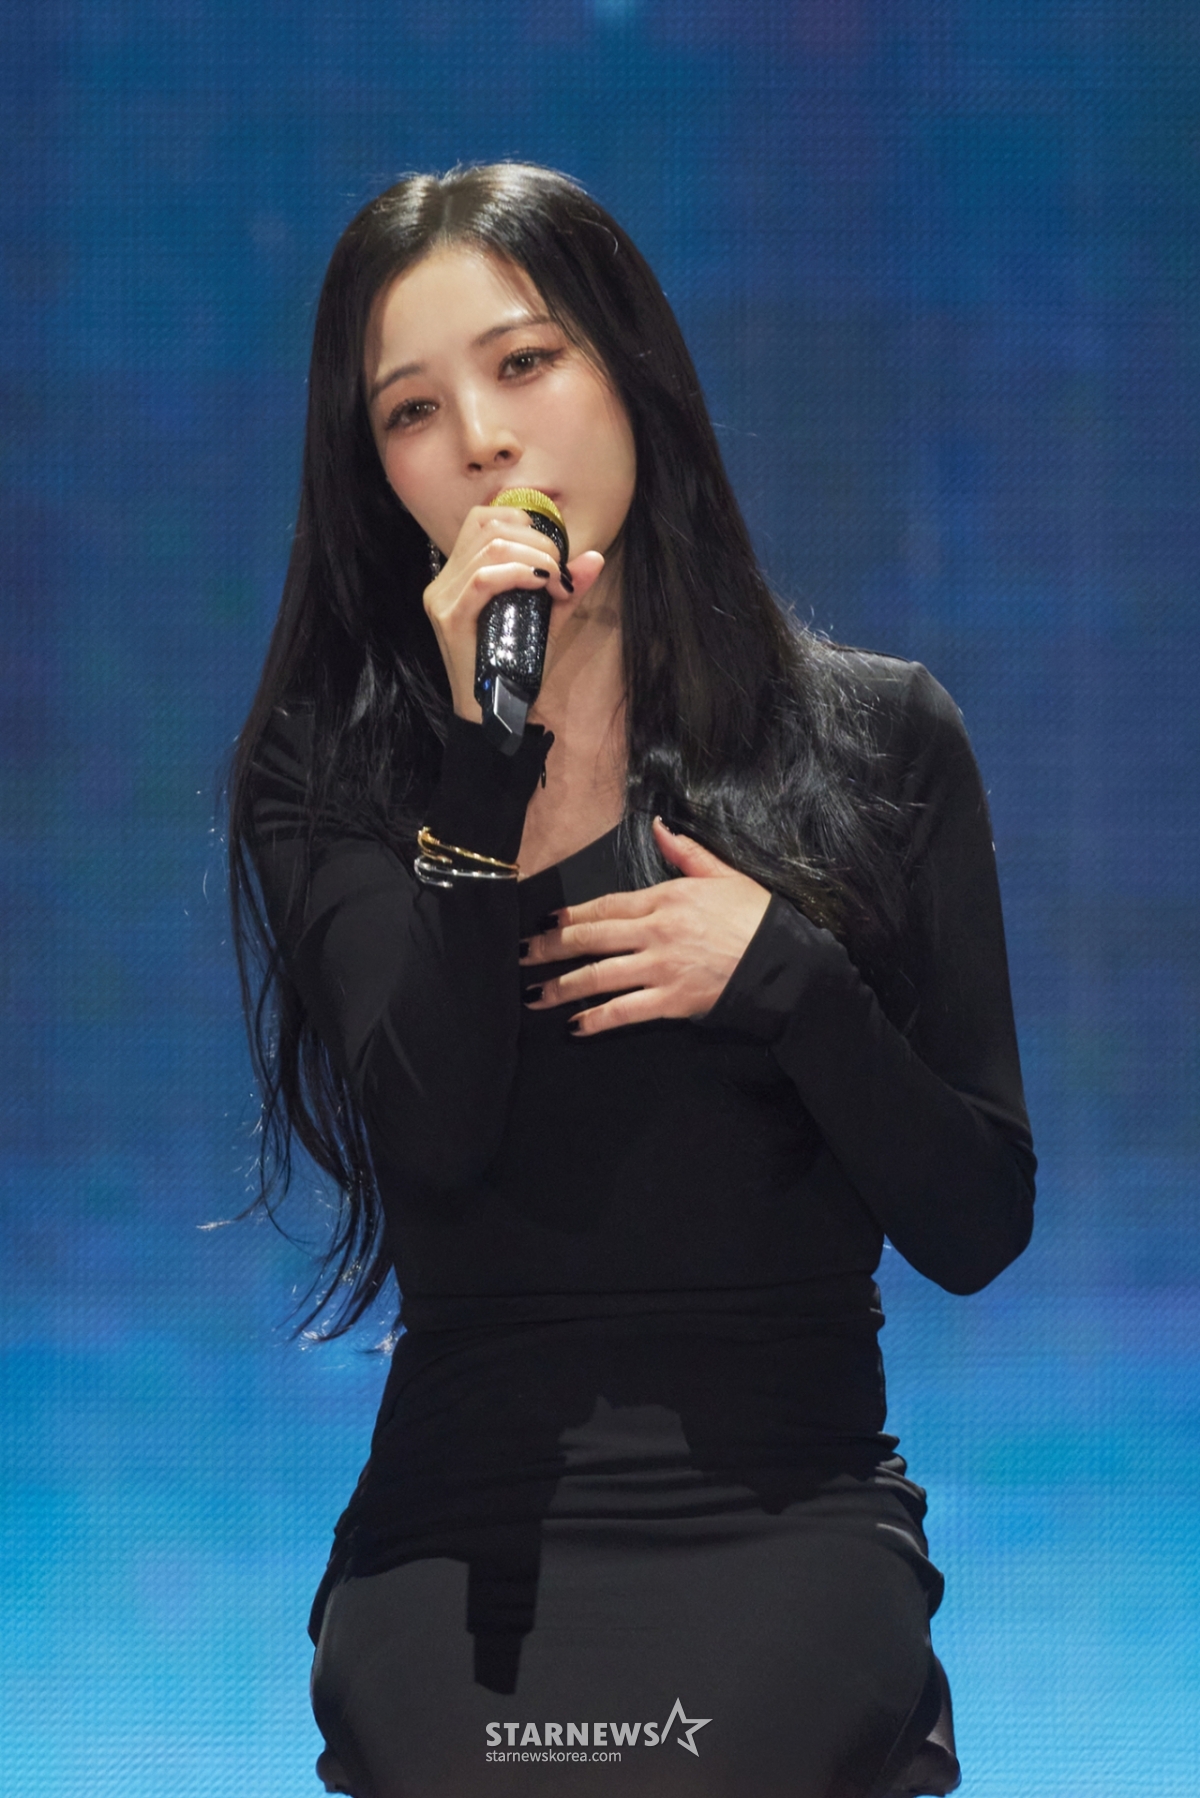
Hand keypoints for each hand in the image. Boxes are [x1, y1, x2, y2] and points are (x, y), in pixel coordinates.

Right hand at [424, 505, 604, 720]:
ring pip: (488, 548)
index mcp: (458, 575)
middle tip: (559, 569)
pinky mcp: (449, 619)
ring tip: (554, 579)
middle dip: (535, 539)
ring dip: (533, 555)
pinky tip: (540, 583)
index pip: (482, 519)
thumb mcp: (545, 619)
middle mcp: (444, 581)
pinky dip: (517, 573)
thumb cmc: (518, 667)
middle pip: (487, 525)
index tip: (554, 551)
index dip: (523, 522)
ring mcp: (442, 599)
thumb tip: (594, 557)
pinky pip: (482, 580)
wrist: (500, 714)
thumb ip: (565, 588)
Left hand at [519, 818, 771, 1034]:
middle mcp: (654, 931)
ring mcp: (659, 967)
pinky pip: (623, 1010)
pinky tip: (575, 1025)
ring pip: (597, 976)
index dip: (568, 914)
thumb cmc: (757, 917)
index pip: (603, 905)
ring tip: (533, 996)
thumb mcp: (723, 875)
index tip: (542, 920)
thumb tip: (659, 827)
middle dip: (549, 947)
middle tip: (520, 954)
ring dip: (561, 987)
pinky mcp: (670, 1000)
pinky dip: (596, 1019)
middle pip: (589, 938)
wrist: (784, 962)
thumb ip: (686, 854)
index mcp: (664, 898)